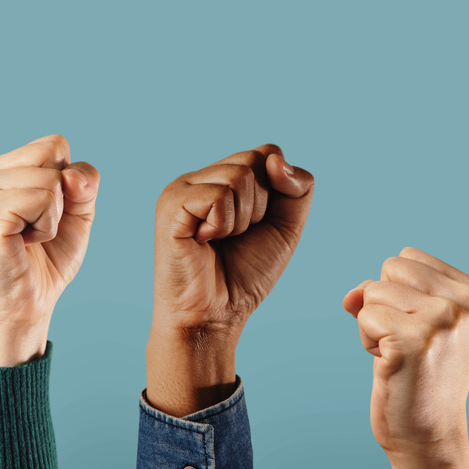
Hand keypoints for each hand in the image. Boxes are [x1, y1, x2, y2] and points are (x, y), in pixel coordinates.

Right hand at [0, 135, 99, 365]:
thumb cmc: (46, 258)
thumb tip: (70, 177)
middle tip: (32, 228)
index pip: (53, 144)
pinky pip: (45, 200)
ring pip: (52, 179)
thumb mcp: (76, 209)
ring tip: (26, 238)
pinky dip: (47, 227)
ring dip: (53, 216)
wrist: (26, 305)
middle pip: (53, 153)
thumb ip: (83, 180)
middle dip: (60, 196)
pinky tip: (23, 243)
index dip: (64, 182)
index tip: (37, 213)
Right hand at [153, 144, 312, 332]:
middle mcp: (200, 177)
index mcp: (222, 178)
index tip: (256, 225)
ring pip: (238, 177)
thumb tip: (276, 159)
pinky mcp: (171, 205)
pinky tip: (203, 242)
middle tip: (235, 236)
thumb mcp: (286, 227)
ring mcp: (182, 188)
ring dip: (241, 220)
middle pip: (255, 161)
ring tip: (219, 240)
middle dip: (260, 207)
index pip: (267, 152)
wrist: (214, 316)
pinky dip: (222, 226)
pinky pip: (217, 197)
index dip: (276, 190)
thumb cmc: (244, 274)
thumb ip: (297, 188)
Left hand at [342, 248, 468, 462]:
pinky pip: (364, 316)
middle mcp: (466, 303)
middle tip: (407, 342)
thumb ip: (384, 290)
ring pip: (373, 290)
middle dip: (384, 303)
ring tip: (401, 354)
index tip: (420, 330)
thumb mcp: (414, 319)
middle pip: (391, 267)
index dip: (399, 293)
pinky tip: (391, 364)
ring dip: (374, 324)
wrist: (428, 432)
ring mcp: (443, 320)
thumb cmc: (419, 372)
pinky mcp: (413, 340)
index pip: (408, 258)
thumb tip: (350, 297)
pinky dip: (367, 340)